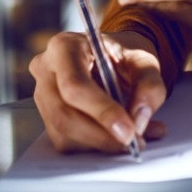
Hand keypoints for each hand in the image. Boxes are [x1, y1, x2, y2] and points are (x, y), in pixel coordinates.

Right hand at [29, 29, 166, 153]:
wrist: (114, 58)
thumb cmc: (125, 56)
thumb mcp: (145, 60)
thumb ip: (149, 84)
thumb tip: (139, 119)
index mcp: (64, 46)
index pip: (75, 84)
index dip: (101, 111)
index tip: (128, 131)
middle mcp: (46, 70)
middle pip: (65, 114)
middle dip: (102, 135)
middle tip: (134, 141)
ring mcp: (42, 96)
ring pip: (64, 133)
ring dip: (101, 143)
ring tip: (136, 138)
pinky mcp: (47, 118)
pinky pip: (67, 142)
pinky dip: (97, 145)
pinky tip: (118, 137)